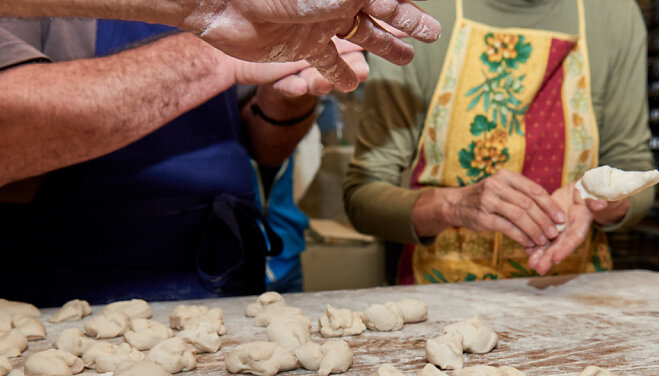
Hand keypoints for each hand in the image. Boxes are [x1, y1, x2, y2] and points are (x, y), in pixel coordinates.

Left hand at [184, 0, 440, 92]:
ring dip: (381, 48)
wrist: (226, 2)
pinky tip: (354, 84)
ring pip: (358, 38)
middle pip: (379, 15)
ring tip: (404, 59)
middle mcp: (337, 2)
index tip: (432, 25)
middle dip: (404, 24)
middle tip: (429, 36)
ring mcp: (318, 24)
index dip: (411, 11)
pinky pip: (326, 62)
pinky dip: (340, 75)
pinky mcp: (297, 47)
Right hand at [442, 170, 566, 247]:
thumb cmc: (486, 198)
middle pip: (528, 204)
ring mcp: (488, 200)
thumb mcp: (502, 188)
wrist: (456, 204)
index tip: (561, 218)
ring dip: (535, 230)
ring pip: (519, 216)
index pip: (534, 190)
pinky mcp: (482, 217)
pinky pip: (507, 227)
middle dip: (544, 220)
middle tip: (555, 233)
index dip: (550, 205)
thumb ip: (522, 195)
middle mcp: (496, 185)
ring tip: (544, 240)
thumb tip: (551, 212)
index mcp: (506, 176)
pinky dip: (521, 236)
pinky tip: (529, 243)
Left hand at [525, 185, 628, 274]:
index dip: (566, 248)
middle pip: (560, 246)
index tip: (556, 258)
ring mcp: (559, 230)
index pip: (574, 238)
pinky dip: (533, 243)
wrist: (576, 191)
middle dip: (549, 258)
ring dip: (540, 256)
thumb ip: (595, 198)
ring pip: (549, 244)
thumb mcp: (593, 190)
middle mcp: (570, 229)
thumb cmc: (587, 189)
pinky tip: (526, 250)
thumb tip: (601, 204)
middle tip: (539, 269)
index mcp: (582, 221)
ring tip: (532, 265)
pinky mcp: (549, 226)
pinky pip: (540, 236)